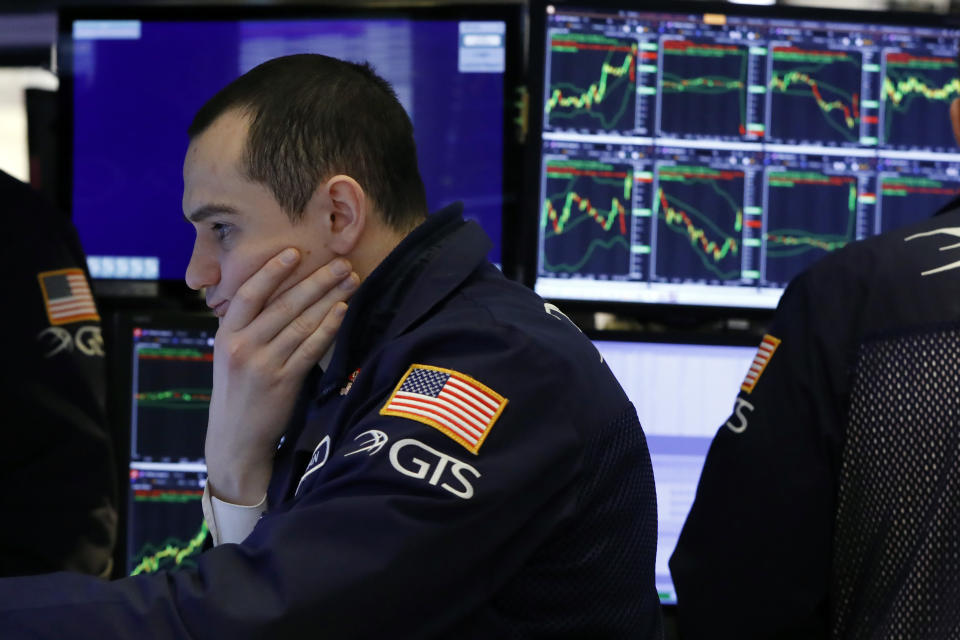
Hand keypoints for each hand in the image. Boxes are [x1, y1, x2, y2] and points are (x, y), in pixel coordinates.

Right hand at [205, 248, 358, 504]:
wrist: (235, 440)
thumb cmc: (237, 393)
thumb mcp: (229, 356)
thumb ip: (246, 327)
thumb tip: (272, 293)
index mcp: (225, 336)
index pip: (248, 294)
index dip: (271, 270)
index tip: (294, 251)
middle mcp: (242, 347)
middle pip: (282, 304)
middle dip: (314, 279)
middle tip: (340, 261)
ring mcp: (263, 365)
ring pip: (300, 323)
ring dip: (327, 297)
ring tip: (349, 280)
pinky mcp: (283, 383)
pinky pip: (310, 348)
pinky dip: (327, 327)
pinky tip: (341, 310)